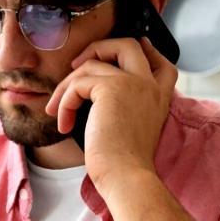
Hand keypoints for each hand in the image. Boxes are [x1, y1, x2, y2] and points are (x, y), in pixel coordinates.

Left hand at [45, 36, 177, 193]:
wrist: (125, 175)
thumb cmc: (123, 162)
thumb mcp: (132, 127)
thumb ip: (127, 105)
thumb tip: (96, 90)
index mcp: (158, 96)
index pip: (161, 62)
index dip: (145, 49)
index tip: (130, 49)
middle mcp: (149, 85)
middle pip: (128, 45)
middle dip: (99, 48)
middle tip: (77, 66)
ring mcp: (132, 83)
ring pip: (91, 64)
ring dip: (67, 86)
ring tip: (58, 110)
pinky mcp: (111, 88)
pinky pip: (77, 84)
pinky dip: (64, 102)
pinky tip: (64, 123)